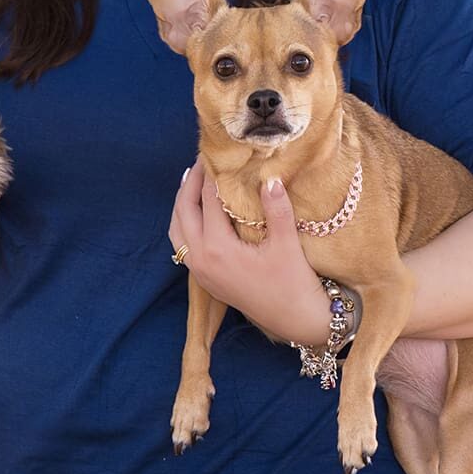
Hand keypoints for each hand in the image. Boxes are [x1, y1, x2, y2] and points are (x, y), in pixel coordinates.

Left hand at [167, 158, 332, 346]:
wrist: (295, 321)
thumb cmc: (293, 283)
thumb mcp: (287, 244)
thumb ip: (277, 209)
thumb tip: (270, 177)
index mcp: (217, 249)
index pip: (208, 200)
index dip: (213, 173)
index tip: (217, 152)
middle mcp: (201, 260)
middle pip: (184, 211)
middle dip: (192, 183)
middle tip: (203, 160)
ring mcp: (199, 271)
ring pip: (177, 229)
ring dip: (183, 203)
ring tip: (195, 180)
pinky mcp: (205, 279)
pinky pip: (182, 243)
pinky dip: (184, 223)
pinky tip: (198, 212)